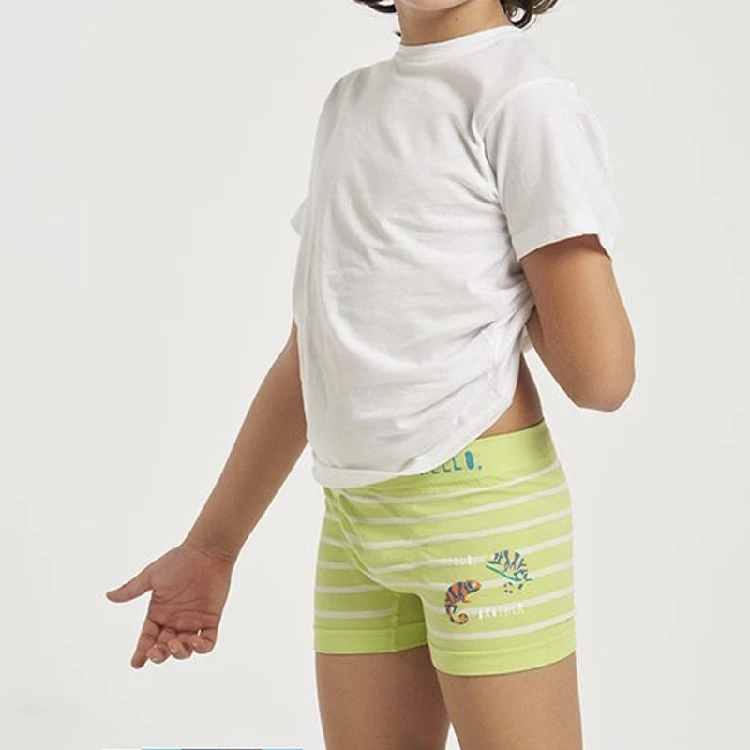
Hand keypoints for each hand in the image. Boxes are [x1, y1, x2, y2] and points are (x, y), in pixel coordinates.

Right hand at [106, 541, 234, 667]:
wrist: (206, 552)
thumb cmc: (178, 561)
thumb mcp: (151, 576)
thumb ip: (132, 589)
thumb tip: (109, 596)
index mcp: (159, 612)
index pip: (148, 637)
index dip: (141, 652)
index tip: (136, 664)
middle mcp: (175, 620)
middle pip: (164, 647)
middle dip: (159, 654)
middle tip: (156, 651)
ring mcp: (193, 621)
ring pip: (185, 648)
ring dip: (179, 652)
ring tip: (176, 644)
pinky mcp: (211, 619)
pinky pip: (208, 642)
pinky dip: (202, 648)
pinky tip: (195, 642)